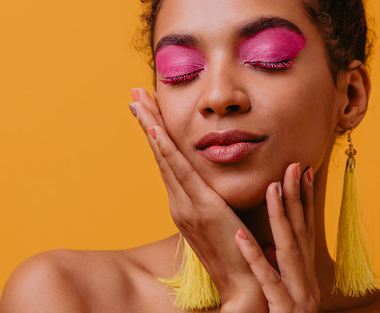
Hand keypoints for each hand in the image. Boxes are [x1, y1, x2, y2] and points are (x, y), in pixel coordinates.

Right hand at [129, 88, 265, 309]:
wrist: (245, 285)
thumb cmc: (241, 255)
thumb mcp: (226, 222)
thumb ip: (218, 203)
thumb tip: (220, 187)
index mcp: (185, 206)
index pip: (168, 163)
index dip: (157, 135)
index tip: (147, 110)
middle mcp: (179, 204)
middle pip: (160, 155)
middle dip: (147, 122)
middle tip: (134, 94)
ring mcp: (187, 206)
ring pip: (165, 158)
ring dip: (151, 127)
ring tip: (138, 101)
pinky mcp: (201, 209)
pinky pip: (180, 173)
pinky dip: (166, 150)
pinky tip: (157, 130)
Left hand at [234, 163, 319, 312]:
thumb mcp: (285, 296)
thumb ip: (281, 271)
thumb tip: (271, 246)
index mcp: (304, 278)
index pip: (306, 232)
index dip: (306, 200)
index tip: (303, 170)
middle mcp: (306, 284)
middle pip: (303, 235)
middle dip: (299, 198)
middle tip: (294, 165)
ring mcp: (298, 298)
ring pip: (290, 252)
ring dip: (282, 218)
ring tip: (272, 189)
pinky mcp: (285, 312)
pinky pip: (269, 282)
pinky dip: (256, 258)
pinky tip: (243, 236)